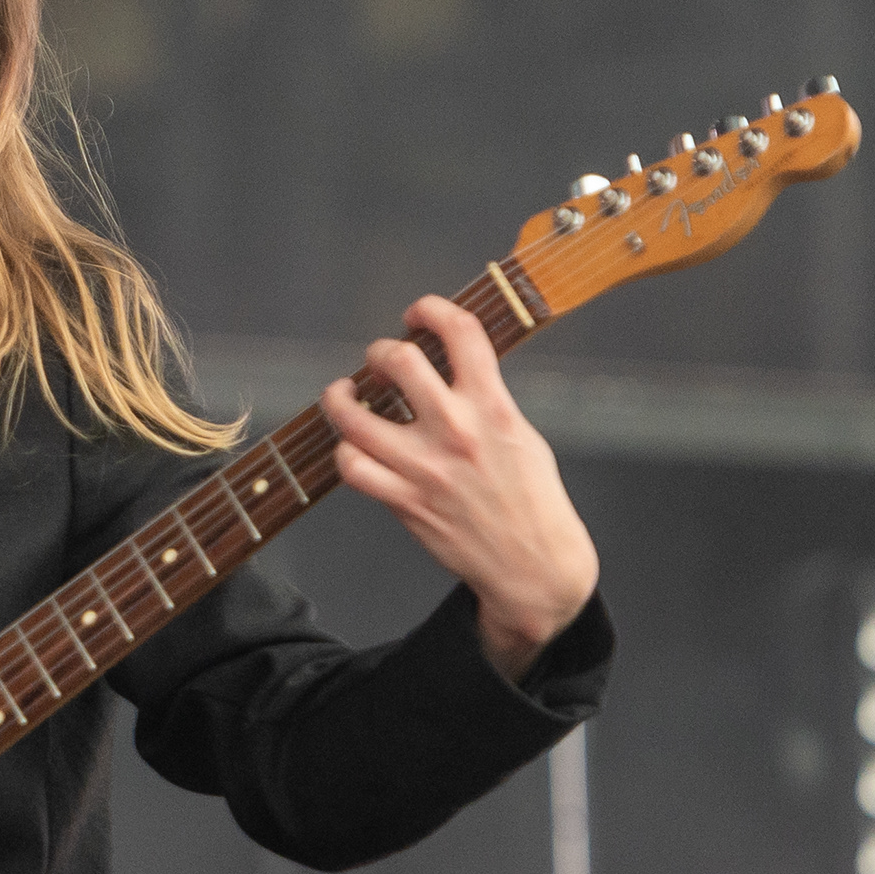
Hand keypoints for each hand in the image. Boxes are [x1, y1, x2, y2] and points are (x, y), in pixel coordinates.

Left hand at [321, 296, 600, 679]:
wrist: (534, 565)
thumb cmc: (531, 499)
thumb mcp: (521, 435)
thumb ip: (486, 399)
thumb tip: (450, 368)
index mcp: (494, 407)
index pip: (461, 332)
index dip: (432, 309)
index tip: (418, 314)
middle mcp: (457, 431)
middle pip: (397, 360)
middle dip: (380, 351)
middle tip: (379, 361)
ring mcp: (425, 468)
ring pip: (355, 415)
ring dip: (340, 397)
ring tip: (343, 394)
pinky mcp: (405, 502)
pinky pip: (351, 466)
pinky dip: (344, 452)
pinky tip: (352, 446)